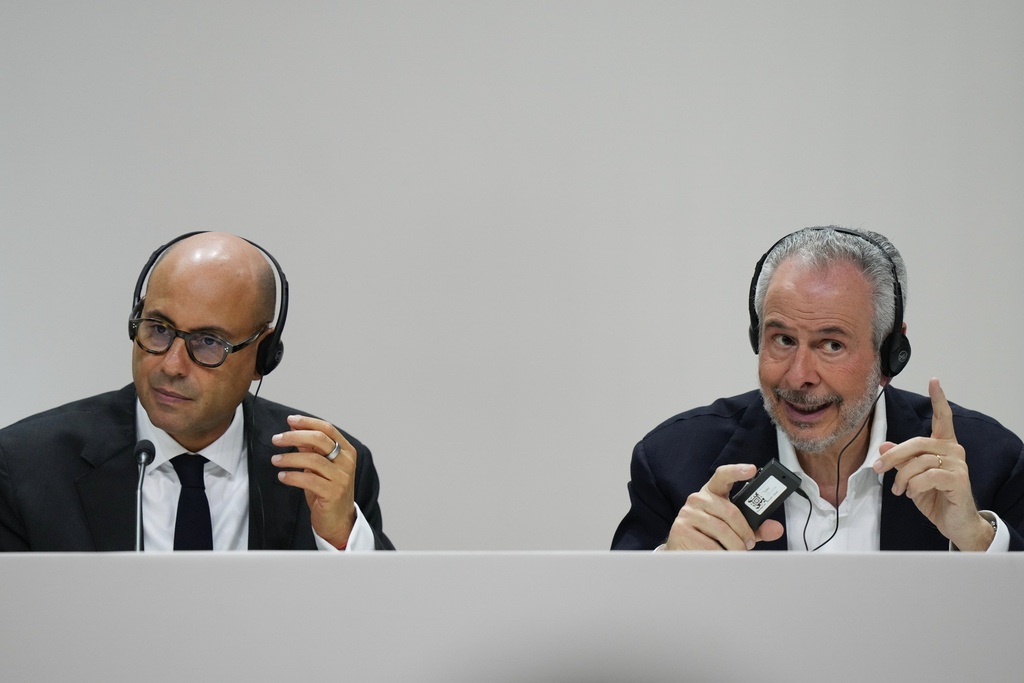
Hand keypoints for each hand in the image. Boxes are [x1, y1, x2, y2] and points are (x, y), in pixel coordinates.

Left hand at [272, 415, 356, 548]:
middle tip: (276, 439)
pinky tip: (282, 476)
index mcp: (346, 451)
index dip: (308, 422)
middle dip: (295, 436)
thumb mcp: (320, 467)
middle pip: (320, 440)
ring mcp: (341, 478)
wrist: (338, 520)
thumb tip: (294, 429)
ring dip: (290, 457)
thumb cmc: (327, 491)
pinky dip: (292, 476)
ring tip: (275, 460)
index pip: (327, 429)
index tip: (290, 420)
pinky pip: (309, 480)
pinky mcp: (333, 493)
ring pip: (313, 459)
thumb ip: (311, 448)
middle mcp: (346, 462)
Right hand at [665, 464, 783, 550]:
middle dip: (744, 532)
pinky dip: (720, 554)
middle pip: (730, 512)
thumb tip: (776, 528)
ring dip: (734, 546)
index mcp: (713, 492)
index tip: (750, 469)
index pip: (723, 476)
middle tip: (749, 543)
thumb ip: (756, 527)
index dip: (736, 471)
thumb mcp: (736, 528)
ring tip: (736, 551)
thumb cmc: (711, 535)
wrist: (684, 548)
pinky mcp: (681, 529)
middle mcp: (698, 498)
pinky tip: (720, 554)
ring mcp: (688, 512)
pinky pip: (709, 544)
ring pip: (722, 530)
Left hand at [872, 378, 993, 550]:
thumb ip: (901, 460)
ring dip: (902, 478)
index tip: (934, 380)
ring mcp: (957, 464)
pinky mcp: (958, 479)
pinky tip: (912, 494)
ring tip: (900, 490)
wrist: (955, 523)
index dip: (938, 399)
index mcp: (943, 445)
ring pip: (918, 462)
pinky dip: (913, 486)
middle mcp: (953, 450)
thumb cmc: (935, 497)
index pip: (943, 418)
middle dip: (892, 456)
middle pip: (915, 443)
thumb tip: (883, 445)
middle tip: (877, 469)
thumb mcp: (912, 477)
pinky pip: (926, 476)